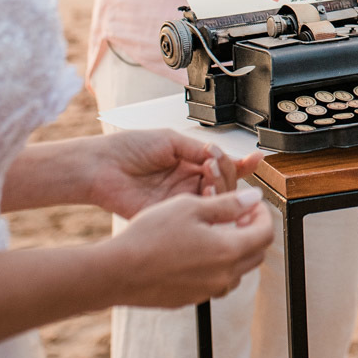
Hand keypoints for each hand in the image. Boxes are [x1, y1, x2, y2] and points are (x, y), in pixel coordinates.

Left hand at [87, 130, 263, 219]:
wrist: (100, 167)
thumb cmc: (128, 149)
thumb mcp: (171, 141)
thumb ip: (198, 150)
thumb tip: (222, 155)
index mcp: (189, 164)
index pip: (223, 168)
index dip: (241, 165)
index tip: (257, 159)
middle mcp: (188, 184)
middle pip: (225, 185)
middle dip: (228, 173)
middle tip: (214, 163)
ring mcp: (181, 201)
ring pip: (216, 200)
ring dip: (221, 186)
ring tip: (210, 172)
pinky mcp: (171, 216)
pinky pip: (199, 214)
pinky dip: (209, 203)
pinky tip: (209, 191)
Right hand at [107, 190, 273, 307]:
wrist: (116, 272)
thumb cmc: (149, 237)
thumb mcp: (191, 207)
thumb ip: (228, 204)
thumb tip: (253, 198)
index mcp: (228, 250)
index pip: (265, 233)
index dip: (262, 214)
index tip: (251, 204)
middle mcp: (223, 276)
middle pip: (256, 254)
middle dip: (252, 231)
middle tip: (237, 215)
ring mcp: (207, 290)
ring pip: (238, 270)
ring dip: (236, 250)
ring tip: (215, 231)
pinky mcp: (191, 299)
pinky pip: (216, 282)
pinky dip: (217, 265)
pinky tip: (196, 250)